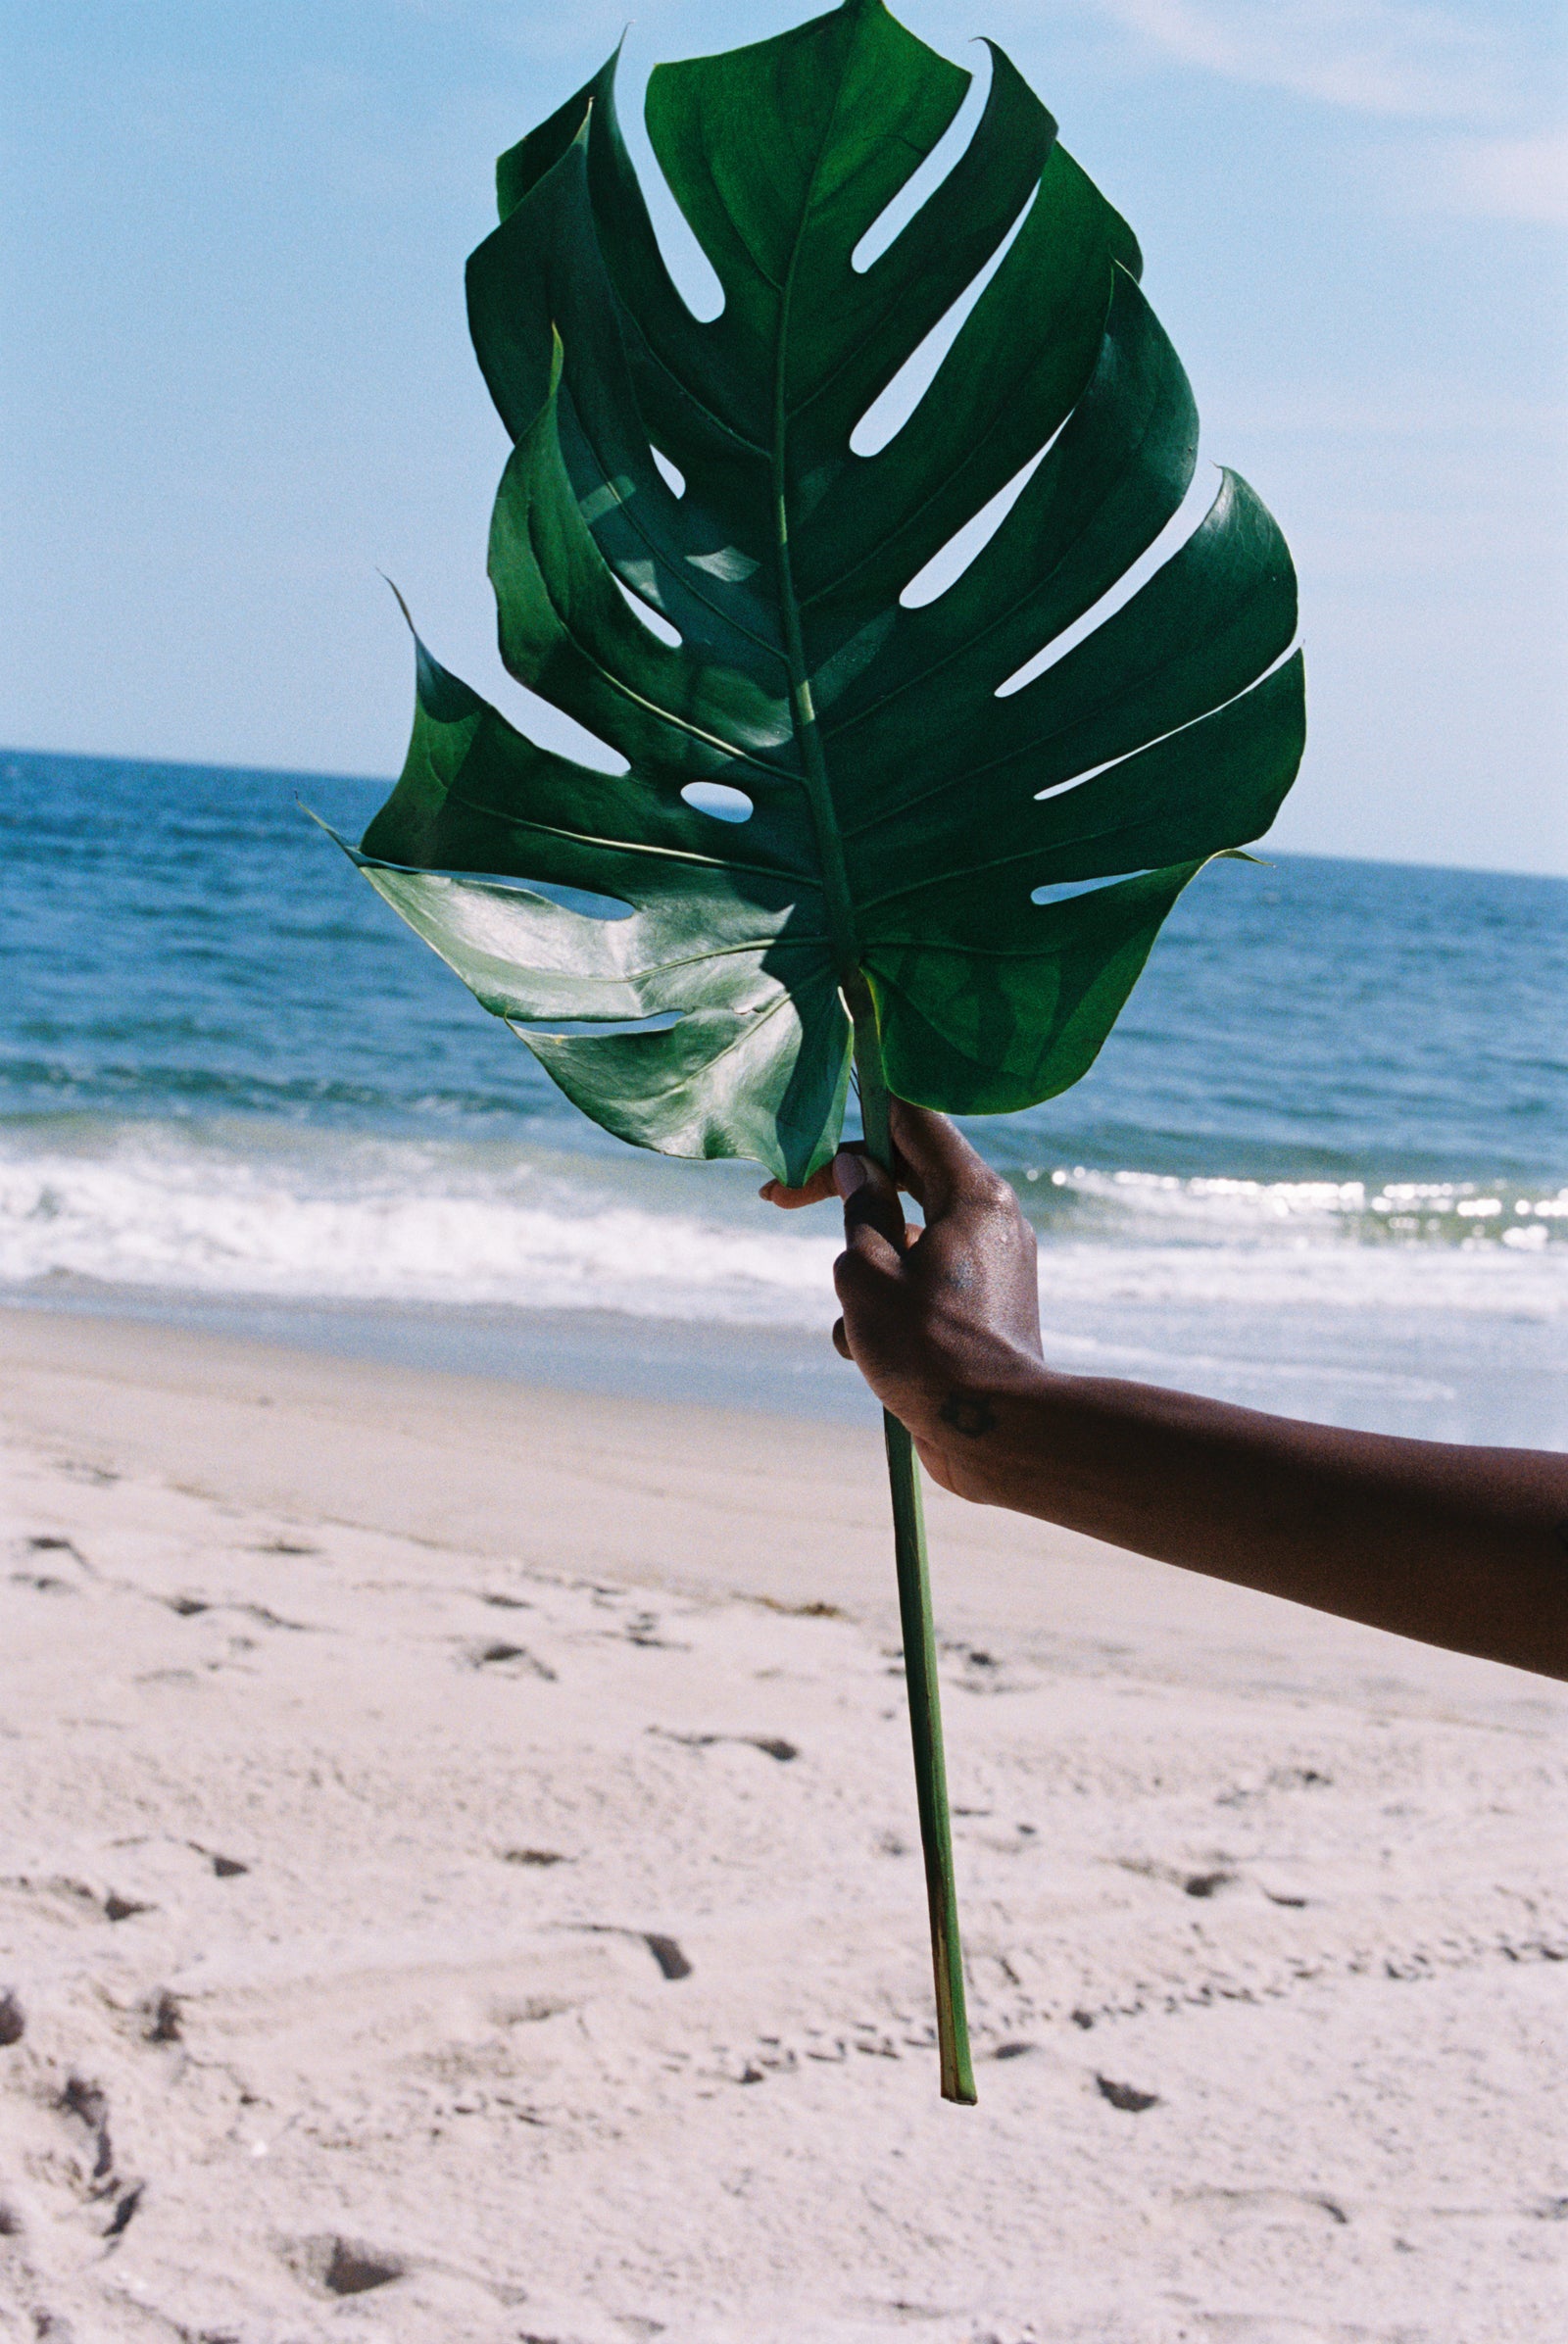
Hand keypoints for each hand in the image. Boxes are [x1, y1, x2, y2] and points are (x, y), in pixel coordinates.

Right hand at [761, 1102, 1045, 1496]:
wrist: (997, 1433)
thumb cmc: (927, 1348)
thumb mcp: (868, 1271)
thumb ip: (859, 1210)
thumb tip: (858, 1170)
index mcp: (971, 1193)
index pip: (912, 1119)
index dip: (856, 1115)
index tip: (811, 1133)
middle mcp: (991, 1217)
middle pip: (907, 1174)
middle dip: (843, 1192)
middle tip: (778, 1200)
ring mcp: (992, 1263)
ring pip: (906, 1238)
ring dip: (864, 1270)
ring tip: (856, 1322)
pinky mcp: (985, 1307)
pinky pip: (924, 1283)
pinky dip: (889, 1307)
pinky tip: (870, 1353)